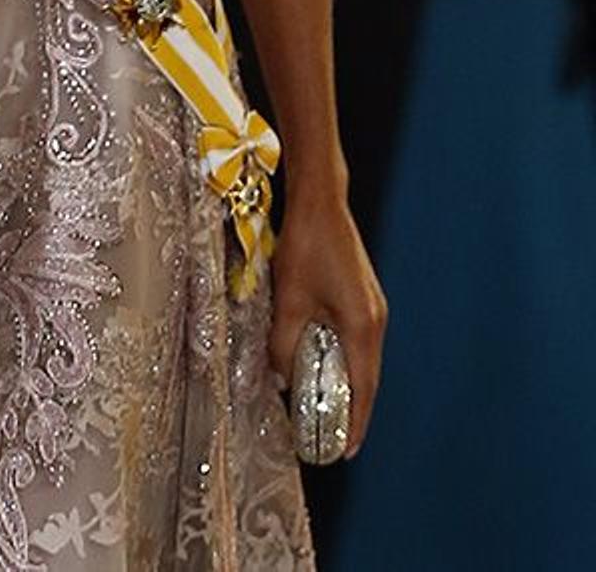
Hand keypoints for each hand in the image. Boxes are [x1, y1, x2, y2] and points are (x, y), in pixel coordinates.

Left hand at [269, 188, 386, 459]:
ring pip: (361, 358)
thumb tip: (279, 378)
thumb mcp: (288, 299)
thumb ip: (284, 344)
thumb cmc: (304, 246)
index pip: (363, 387)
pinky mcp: (363, 295)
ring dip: (346, 383)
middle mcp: (375, 319)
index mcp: (362, 325)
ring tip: (325, 408)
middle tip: (331, 438)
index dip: (355, 422)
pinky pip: (356, 340)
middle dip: (350, 409)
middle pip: (366, 377)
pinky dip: (343, 359)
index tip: (345, 451)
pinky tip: (323, 365)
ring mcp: (372, 306)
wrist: (320, 202)